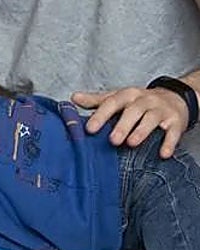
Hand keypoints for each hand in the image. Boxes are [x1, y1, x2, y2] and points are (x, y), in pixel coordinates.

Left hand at [72, 87, 187, 158]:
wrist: (174, 98)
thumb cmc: (139, 102)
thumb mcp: (118, 98)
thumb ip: (96, 101)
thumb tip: (73, 98)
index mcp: (127, 95)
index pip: (111, 103)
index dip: (100, 115)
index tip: (89, 129)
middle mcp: (144, 100)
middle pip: (133, 111)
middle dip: (122, 126)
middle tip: (112, 140)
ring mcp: (161, 110)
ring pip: (151, 119)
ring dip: (142, 132)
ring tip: (131, 144)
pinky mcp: (176, 121)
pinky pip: (173, 133)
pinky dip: (169, 143)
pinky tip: (162, 154)